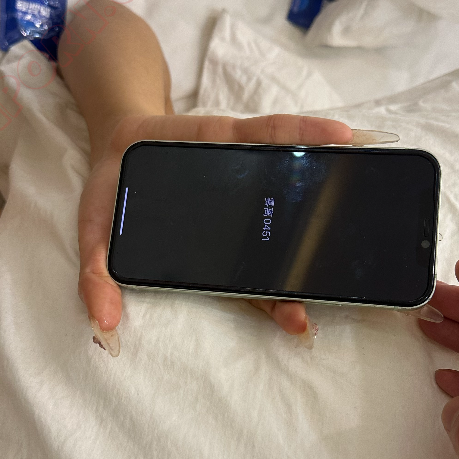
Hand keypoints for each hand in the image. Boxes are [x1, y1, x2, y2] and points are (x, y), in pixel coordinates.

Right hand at [77, 111, 354, 355]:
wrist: (117, 136)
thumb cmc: (116, 193)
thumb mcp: (98, 236)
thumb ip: (99, 277)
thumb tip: (103, 324)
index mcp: (212, 247)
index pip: (250, 283)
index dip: (274, 304)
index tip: (299, 323)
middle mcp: (238, 214)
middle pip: (283, 243)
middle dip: (312, 262)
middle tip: (335, 281)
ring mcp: (244, 174)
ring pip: (292, 186)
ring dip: (328, 191)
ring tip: (361, 200)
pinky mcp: (238, 133)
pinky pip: (276, 134)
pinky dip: (309, 133)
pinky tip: (341, 135)